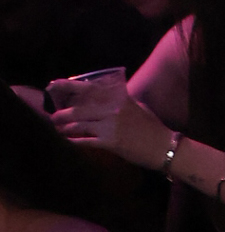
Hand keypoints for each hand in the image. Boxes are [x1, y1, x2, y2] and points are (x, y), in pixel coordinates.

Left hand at [48, 78, 173, 167]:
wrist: (164, 146)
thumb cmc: (152, 127)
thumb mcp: (136, 107)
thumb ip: (118, 101)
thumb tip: (101, 100)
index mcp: (119, 97)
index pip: (90, 88)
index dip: (69, 86)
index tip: (54, 85)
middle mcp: (113, 109)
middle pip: (79, 109)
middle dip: (62, 114)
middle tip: (53, 116)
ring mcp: (111, 125)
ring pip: (80, 125)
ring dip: (66, 128)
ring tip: (58, 129)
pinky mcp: (111, 142)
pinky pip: (86, 141)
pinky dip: (74, 141)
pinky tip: (67, 141)